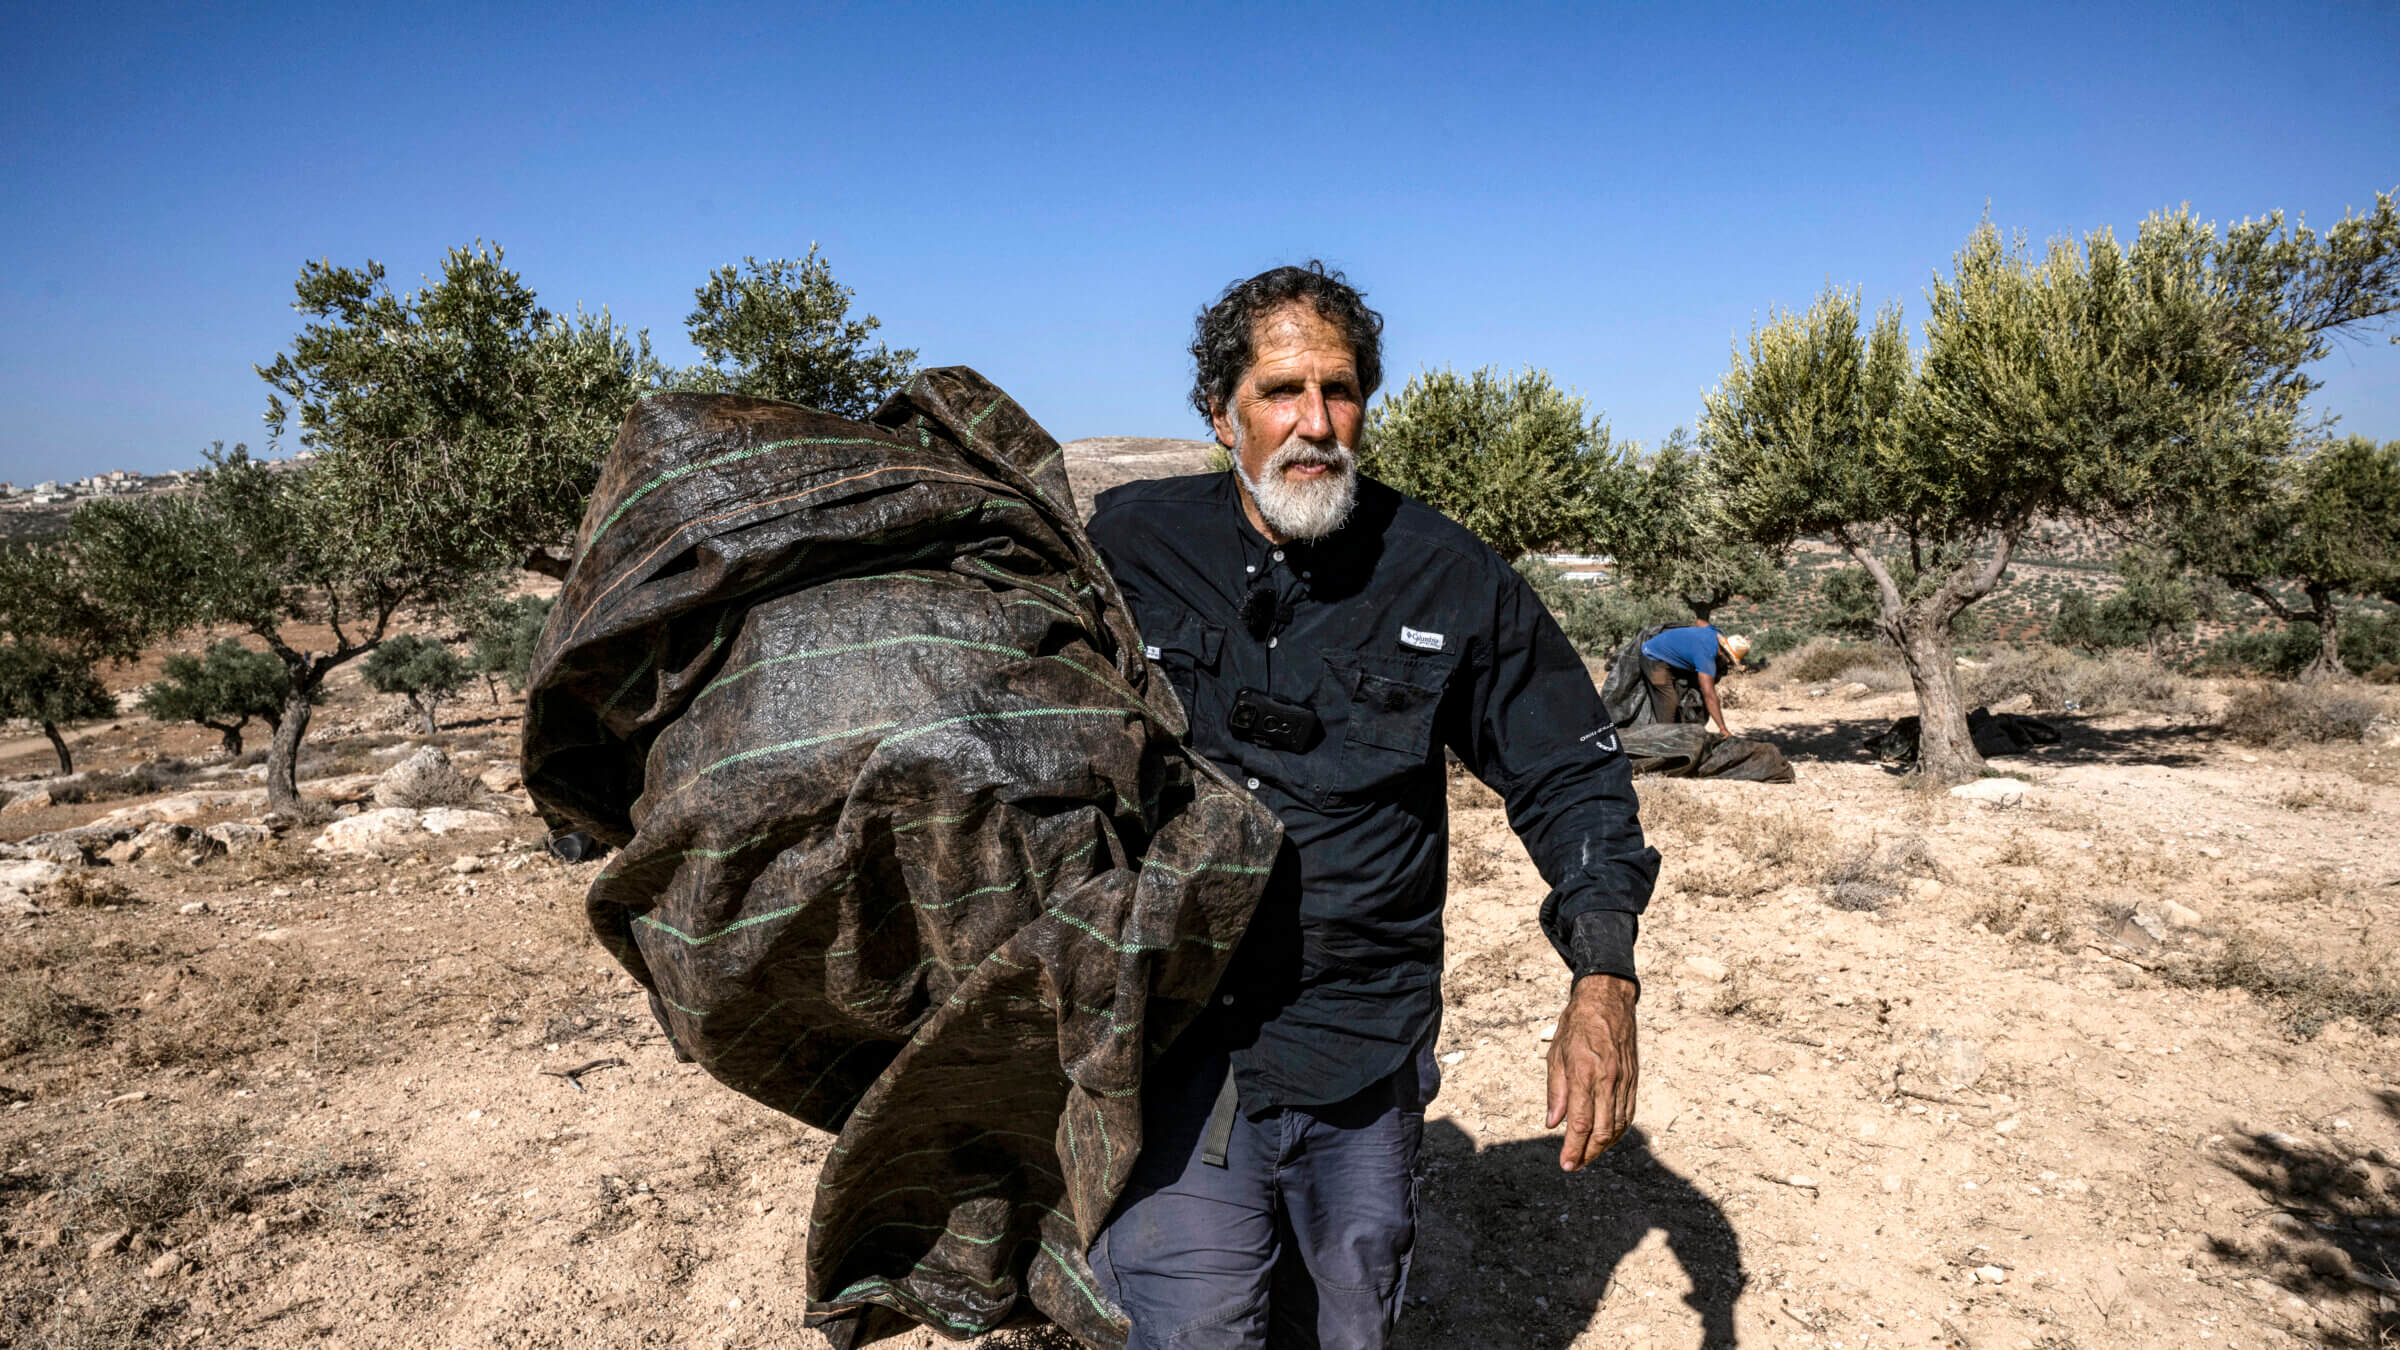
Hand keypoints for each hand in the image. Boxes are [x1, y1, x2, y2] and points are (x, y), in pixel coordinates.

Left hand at [1545, 974, 1638, 1170]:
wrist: (1608, 1000)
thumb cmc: (1577, 1025)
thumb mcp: (1556, 1054)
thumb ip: (1556, 1091)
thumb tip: (1554, 1123)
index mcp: (1584, 1073)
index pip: (1580, 1122)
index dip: (1574, 1148)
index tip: (1566, 1163)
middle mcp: (1608, 1079)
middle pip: (1602, 1130)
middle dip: (1588, 1153)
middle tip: (1574, 1164)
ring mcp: (1624, 1080)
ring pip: (1618, 1125)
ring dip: (1603, 1146)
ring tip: (1588, 1154)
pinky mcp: (1633, 1079)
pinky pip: (1628, 1112)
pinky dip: (1618, 1130)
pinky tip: (1607, 1137)